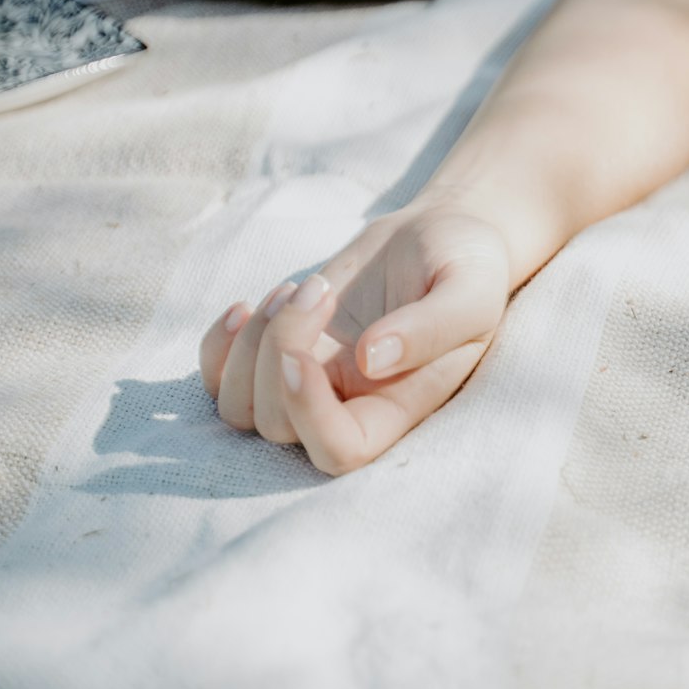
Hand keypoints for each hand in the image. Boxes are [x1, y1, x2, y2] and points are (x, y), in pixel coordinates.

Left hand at [199, 201, 509, 475]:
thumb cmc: (466, 265)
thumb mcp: (470, 288)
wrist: (437, 236)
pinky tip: (247, 306)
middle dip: (279, 349)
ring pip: (239, 407)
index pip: (338, 452)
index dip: (306, 415)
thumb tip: (370, 360)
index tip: (298, 355)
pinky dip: (218, 344)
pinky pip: (218, 376)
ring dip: (250, 344)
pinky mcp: (278, 350)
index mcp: (398, 407)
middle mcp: (347, 407)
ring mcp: (307, 382)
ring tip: (297, 289)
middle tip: (318, 288)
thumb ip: (432, 327)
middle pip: (276, 424)